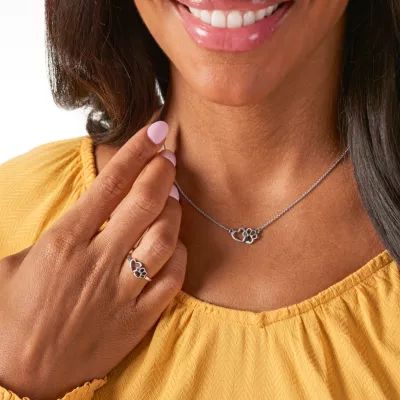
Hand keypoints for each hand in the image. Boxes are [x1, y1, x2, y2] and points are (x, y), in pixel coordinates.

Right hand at [0, 121, 186, 398]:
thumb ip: (59, 233)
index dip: (137, 151)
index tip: (157, 130)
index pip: (111, 183)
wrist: (20, 377)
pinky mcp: (137, 319)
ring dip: (175, 212)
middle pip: (145, 203)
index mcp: (66, 241)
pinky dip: (179, 255)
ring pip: (165, 238)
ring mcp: (121, 291)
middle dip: (163, 172)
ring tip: (173, 199)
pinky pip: (172, 280)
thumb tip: (88, 211)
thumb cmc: (12, 316)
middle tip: (169, 158)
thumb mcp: (17, 263)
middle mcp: (99, 261)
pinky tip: (175, 245)